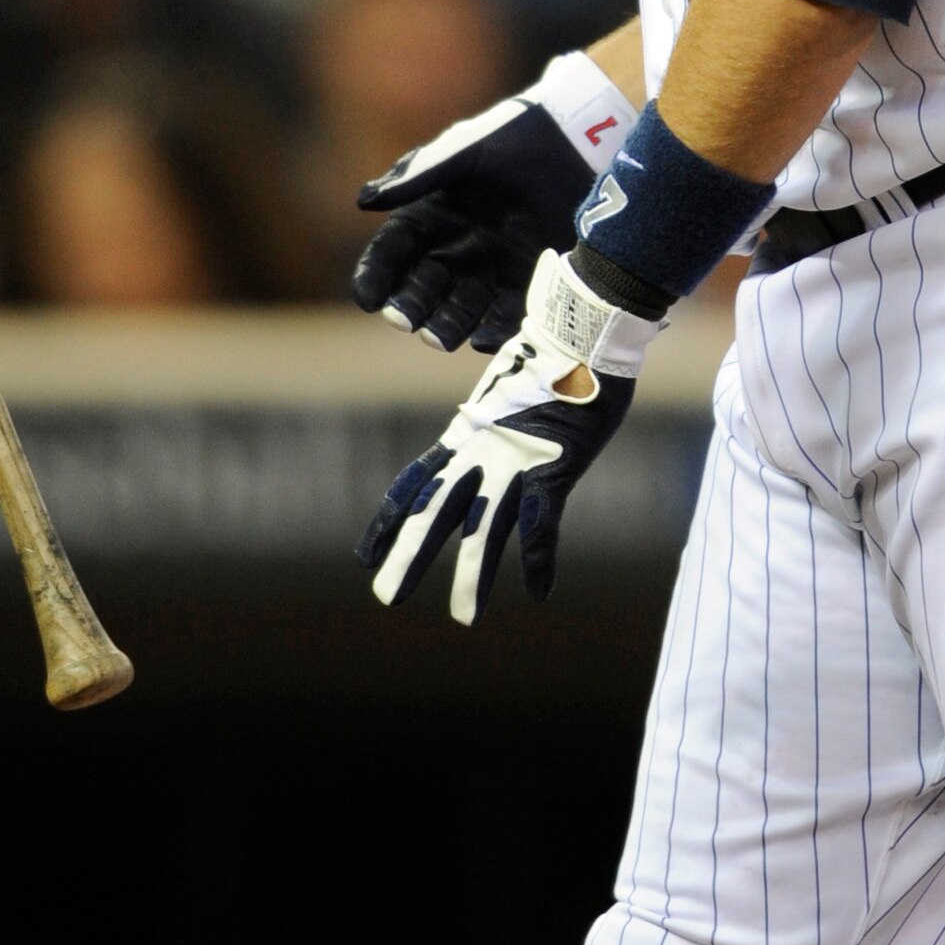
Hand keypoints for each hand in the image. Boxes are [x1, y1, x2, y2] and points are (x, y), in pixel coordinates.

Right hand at [354, 67, 630, 356]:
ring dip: (446, 327)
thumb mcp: (460, 153)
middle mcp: (452, 251)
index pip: (391, 253)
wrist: (573, 141)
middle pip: (422, 289)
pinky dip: (494, 329)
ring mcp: (490, 270)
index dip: (375, 277)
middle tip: (405, 322)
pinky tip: (483, 338)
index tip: (368, 299)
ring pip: (459, 310)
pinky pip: (506, 314)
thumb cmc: (509, 138)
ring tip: (439, 339)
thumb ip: (416, 176)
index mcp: (426, 218)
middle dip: (410, 308)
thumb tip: (363, 201)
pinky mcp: (528, 282)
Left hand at [357, 249, 661, 624]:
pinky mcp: (555, 467)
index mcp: (466, 434)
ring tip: (465, 619)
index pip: (414, 483)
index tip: (363, 555)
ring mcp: (516, 461)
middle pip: (435, 513)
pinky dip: (542, 559)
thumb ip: (499, 419)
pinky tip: (541, 594)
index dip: (388, 520)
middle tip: (385, 598)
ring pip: (485, 529)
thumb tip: (494, 425)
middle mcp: (480, 452)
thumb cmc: (556, 351)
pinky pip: (546, 523)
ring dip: (474, 576)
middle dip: (409, 556)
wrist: (582, 325)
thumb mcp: (511, 391)